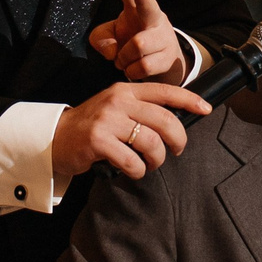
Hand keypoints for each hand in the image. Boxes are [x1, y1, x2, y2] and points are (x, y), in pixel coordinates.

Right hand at [52, 81, 210, 179]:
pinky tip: (133, 171)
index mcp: (126, 90)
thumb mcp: (116, 108)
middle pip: (165, 120)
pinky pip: (132, 161)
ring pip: (151, 142)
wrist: (54, 137)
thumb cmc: (91, 126)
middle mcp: (118, 101)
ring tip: (151, 164)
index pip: (165, 91)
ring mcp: (108, 120)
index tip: (206, 109)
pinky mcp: (98, 141)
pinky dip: (138, 171)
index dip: (190, 99)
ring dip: (157, 159)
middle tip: (176, 151)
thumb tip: (175, 122)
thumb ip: (140, 109)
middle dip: (178, 140)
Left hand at [88, 0, 189, 83]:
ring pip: (137, 45)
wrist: (162, 65)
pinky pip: (143, 66)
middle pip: (148, 5)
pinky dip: (132, 72)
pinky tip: (134, 70)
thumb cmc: (133, 43)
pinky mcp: (169, 57)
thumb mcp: (110, 38)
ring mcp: (163, 37)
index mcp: (136, 7)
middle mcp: (153, 17)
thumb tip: (111, 50)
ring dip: (124, 59)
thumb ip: (100, 39)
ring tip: (124, 62)